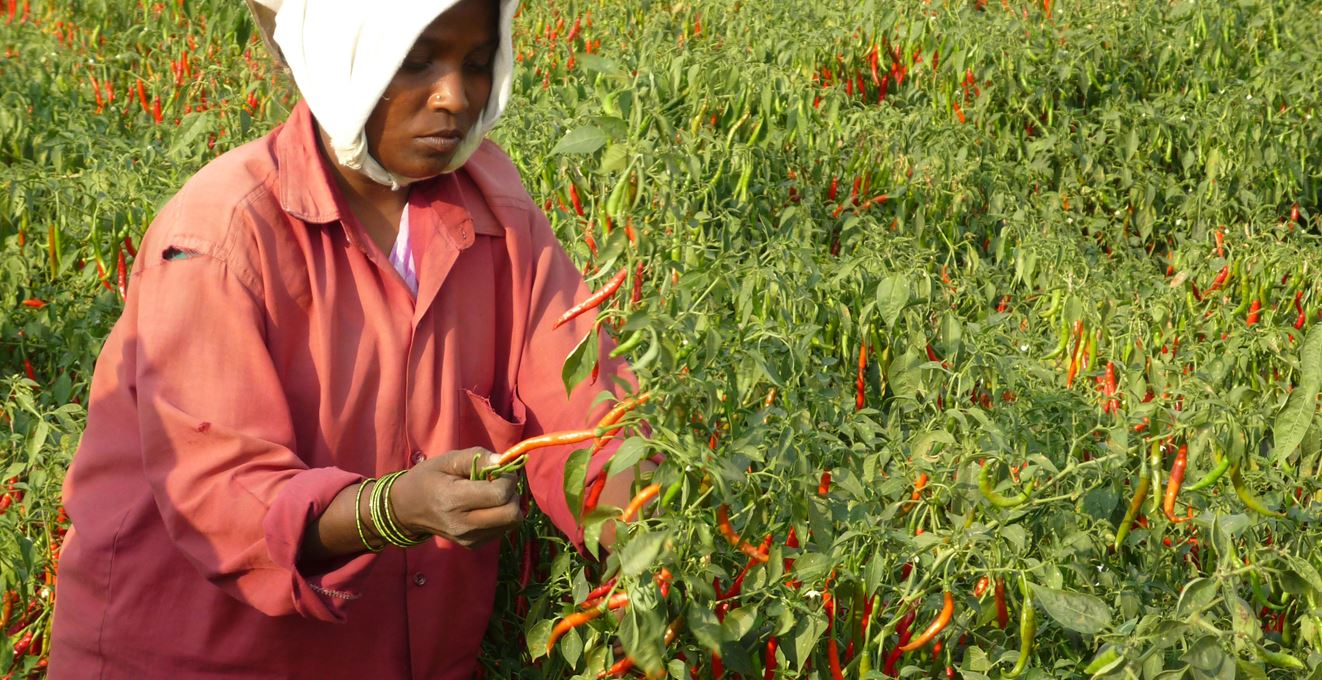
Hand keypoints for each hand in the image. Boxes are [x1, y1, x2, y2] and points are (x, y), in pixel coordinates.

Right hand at [389, 448, 521, 547]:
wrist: (407, 510)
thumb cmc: (428, 479)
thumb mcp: (447, 460)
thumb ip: (476, 457)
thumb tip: (503, 461)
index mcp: (454, 501)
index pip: (499, 495)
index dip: (507, 480)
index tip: (498, 470)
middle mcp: (463, 525)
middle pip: (511, 515)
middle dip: (513, 494)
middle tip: (499, 483)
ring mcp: (469, 539)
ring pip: (511, 523)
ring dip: (509, 505)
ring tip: (490, 494)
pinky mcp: (473, 545)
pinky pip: (503, 530)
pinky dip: (501, 515)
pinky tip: (484, 506)